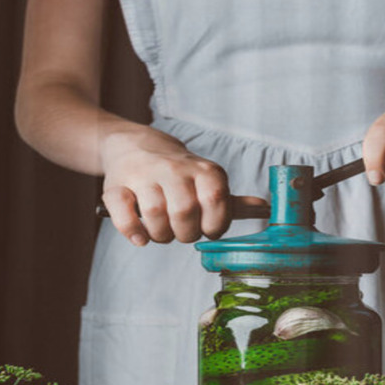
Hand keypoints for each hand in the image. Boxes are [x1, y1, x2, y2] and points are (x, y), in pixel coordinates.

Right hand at [100, 126, 264, 245]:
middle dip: (186, 233)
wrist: (136, 146)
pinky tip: (142, 239)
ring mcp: (144, 175)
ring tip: (163, 232)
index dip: (215, 224)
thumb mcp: (209, 183)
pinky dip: (132, 230)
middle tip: (183, 233)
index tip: (209, 229)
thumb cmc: (180, 175)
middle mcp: (175, 168)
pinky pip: (122, 210)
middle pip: (184, 211)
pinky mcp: (117, 184)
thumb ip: (234, 202)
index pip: (216, 200)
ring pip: (154, 213)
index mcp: (204, 170)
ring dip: (161, 235)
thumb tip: (267, 209)